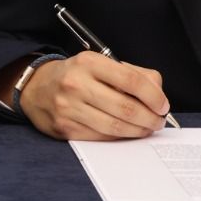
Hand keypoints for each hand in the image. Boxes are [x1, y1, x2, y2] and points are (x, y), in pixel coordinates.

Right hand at [18, 52, 171, 140]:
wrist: (37, 88)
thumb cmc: (76, 75)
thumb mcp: (100, 63)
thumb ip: (133, 74)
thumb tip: (158, 94)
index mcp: (89, 62)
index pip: (131, 80)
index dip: (153, 96)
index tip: (162, 105)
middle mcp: (77, 84)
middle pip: (126, 107)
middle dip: (150, 118)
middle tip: (158, 121)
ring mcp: (69, 107)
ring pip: (115, 127)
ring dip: (138, 131)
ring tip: (147, 128)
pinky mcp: (65, 128)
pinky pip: (102, 137)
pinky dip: (120, 137)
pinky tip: (127, 132)